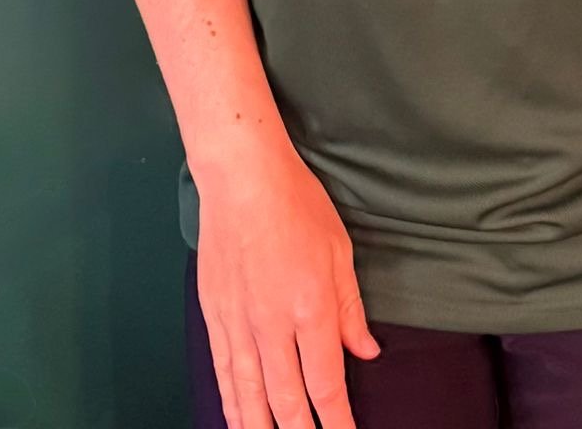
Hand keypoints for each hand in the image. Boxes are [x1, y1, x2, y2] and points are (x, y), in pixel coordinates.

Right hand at [193, 140, 380, 428]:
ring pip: (249, 395)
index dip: (338, 421)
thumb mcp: (339, 251)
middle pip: (287, 401)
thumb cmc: (297, 204)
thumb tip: (366, 352)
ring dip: (262, 428)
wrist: (242, 177)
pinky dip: (231, 402)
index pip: (326, 384)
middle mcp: (273, 324)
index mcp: (311, 308)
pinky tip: (238, 419)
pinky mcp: (215, 315)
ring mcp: (239, 322)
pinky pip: (223, 371)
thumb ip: (350, 309)